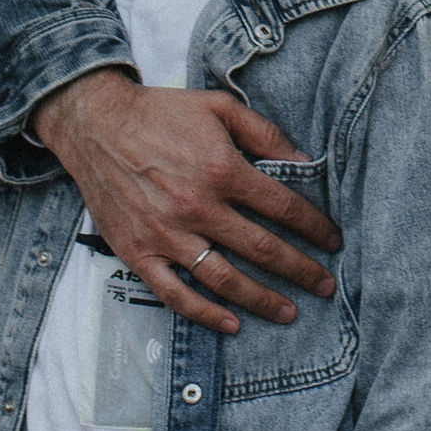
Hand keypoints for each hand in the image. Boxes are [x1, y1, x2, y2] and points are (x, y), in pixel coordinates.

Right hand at [33, 71, 339, 334]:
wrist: (97, 125)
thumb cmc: (161, 113)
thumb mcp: (219, 106)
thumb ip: (264, 133)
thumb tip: (303, 161)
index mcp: (223, 169)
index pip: (284, 207)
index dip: (315, 227)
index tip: (333, 241)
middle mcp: (199, 207)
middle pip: (263, 249)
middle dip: (301, 270)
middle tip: (325, 286)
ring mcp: (167, 235)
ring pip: (225, 280)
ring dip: (262, 300)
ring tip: (289, 311)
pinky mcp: (139, 253)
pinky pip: (176, 294)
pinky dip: (205, 314)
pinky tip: (231, 324)